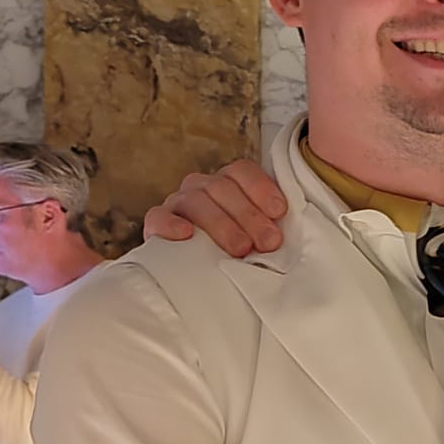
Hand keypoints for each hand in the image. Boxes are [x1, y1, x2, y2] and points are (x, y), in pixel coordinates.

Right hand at [142, 160, 285, 256]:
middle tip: (268, 242)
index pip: (242, 171)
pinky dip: (171, 223)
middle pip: (223, 188)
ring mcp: (178, 203)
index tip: (279, 211)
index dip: (262, 187)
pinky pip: (158, 216)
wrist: (193, 271)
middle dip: (249, 215)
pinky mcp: (157, 222)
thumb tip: (287, 239)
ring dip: (221, 224)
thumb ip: (268, 229)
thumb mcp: (255, 236)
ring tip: (240, 248)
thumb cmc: (235, 249)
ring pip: (196, 201)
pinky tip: (186, 234)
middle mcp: (202, 186)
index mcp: (228, 183)